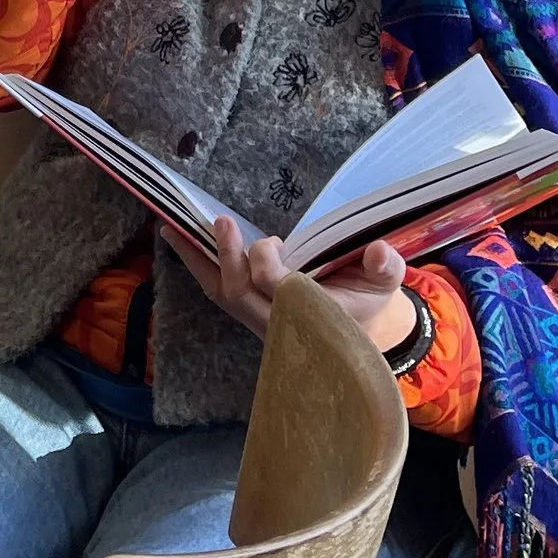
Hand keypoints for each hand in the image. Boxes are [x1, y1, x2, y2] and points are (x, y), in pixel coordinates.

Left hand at [169, 216, 417, 356]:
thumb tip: (380, 250)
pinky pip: (219, 293)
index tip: (273, 242)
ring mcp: (260, 323)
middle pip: (239, 296)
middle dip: (227, 258)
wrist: (362, 335)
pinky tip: (181, 240)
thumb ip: (385, 268)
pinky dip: (199, 266)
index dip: (267, 265)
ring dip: (198, 261)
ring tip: (173, 228)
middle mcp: (279, 325)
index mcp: (312, 319)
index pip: (278, 293)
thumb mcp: (384, 285)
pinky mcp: (250, 314)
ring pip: (222, 296)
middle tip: (222, 222)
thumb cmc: (368, 305)